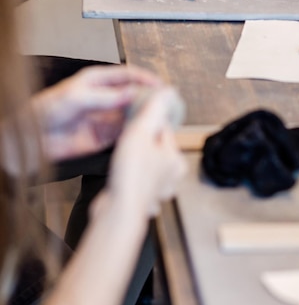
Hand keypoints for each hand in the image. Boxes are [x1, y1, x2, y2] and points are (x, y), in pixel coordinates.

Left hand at [32, 64, 161, 160]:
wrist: (33, 138)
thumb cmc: (46, 110)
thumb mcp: (77, 97)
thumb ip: (107, 96)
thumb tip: (133, 93)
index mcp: (98, 80)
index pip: (127, 75)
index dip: (145, 78)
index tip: (160, 85)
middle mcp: (104, 98)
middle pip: (134, 95)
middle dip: (149, 97)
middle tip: (166, 102)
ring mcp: (105, 117)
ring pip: (132, 114)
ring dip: (145, 115)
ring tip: (161, 117)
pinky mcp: (104, 136)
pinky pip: (125, 132)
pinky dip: (136, 131)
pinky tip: (146, 131)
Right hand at [92, 86, 186, 221]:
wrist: (117, 213)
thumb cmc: (130, 175)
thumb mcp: (140, 133)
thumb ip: (154, 111)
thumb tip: (168, 91)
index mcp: (175, 159)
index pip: (163, 130)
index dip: (145, 124)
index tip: (133, 124)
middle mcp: (171, 176)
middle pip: (155, 147)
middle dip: (139, 144)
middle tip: (125, 146)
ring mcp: (158, 190)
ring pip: (146, 165)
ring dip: (134, 162)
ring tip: (122, 162)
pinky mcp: (143, 201)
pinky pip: (137, 182)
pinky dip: (129, 179)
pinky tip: (121, 178)